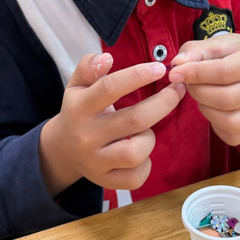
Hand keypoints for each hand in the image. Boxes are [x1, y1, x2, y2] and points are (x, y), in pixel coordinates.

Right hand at [39, 53, 185, 195]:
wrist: (62, 150)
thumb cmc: (78, 110)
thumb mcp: (77, 85)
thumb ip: (89, 67)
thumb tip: (107, 58)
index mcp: (80, 108)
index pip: (110, 88)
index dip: (138, 76)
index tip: (160, 68)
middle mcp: (87, 136)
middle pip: (135, 120)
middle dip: (164, 102)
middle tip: (177, 90)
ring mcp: (96, 161)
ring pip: (136, 152)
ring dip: (150, 138)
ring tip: (146, 129)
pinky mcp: (106, 181)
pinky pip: (136, 178)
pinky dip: (146, 165)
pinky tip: (142, 152)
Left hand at [168, 34, 239, 146]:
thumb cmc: (235, 54)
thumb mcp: (219, 44)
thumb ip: (196, 50)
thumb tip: (177, 64)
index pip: (225, 71)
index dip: (195, 73)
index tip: (174, 73)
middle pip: (227, 98)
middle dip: (198, 91)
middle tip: (189, 83)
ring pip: (229, 120)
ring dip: (205, 108)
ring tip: (202, 93)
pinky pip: (231, 134)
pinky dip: (214, 122)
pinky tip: (212, 107)